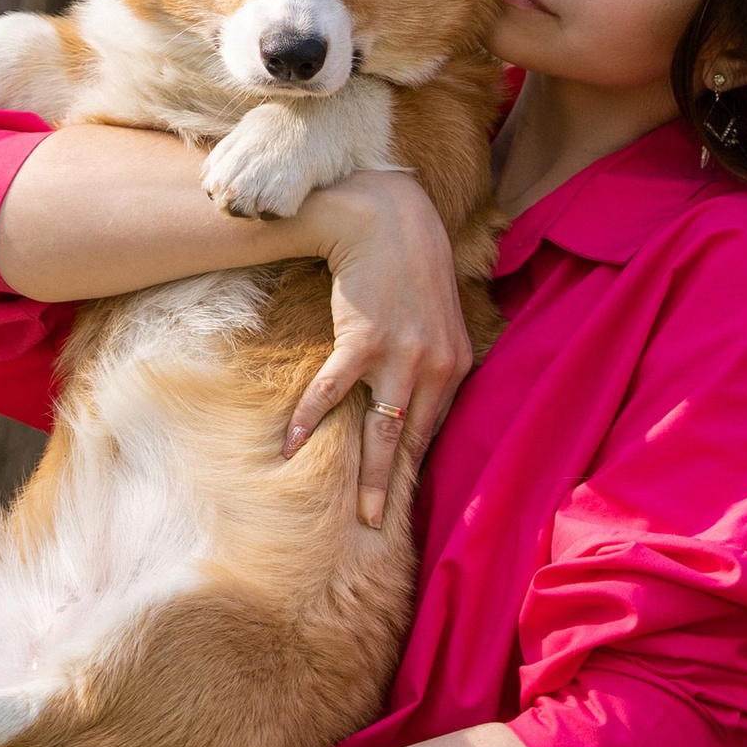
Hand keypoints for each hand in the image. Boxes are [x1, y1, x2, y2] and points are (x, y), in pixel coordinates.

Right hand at [287, 172, 474, 527]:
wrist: (384, 216)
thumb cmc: (406, 263)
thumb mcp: (437, 314)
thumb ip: (435, 356)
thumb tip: (418, 395)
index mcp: (455, 364)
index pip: (435, 430)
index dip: (417, 468)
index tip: (405, 502)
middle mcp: (435, 366)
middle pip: (412, 443)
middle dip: (396, 490)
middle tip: (382, 530)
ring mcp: (400, 356)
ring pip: (381, 433)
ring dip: (368, 478)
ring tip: (358, 516)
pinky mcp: (363, 341)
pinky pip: (332, 394)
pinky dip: (310, 422)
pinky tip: (292, 449)